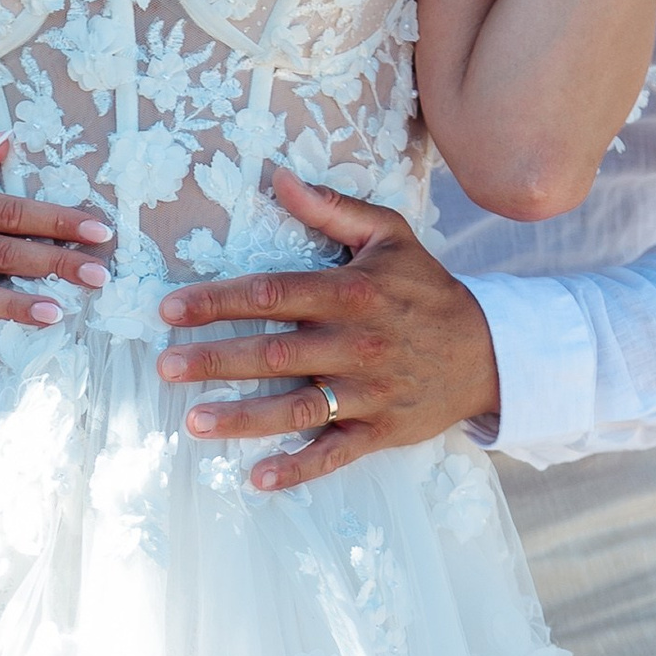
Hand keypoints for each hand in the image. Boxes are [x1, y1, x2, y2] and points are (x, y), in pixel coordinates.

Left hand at [156, 168, 499, 490]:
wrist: (488, 352)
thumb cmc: (426, 290)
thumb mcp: (390, 236)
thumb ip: (333, 209)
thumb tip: (279, 177)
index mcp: (352, 293)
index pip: (273, 294)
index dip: (219, 300)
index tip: (170, 310)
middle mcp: (357, 344)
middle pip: (276, 353)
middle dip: (216, 360)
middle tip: (166, 365)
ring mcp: (369, 392)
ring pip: (298, 408)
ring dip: (244, 418)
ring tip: (193, 423)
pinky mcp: (381, 432)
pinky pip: (335, 453)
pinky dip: (298, 467)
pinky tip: (257, 478)